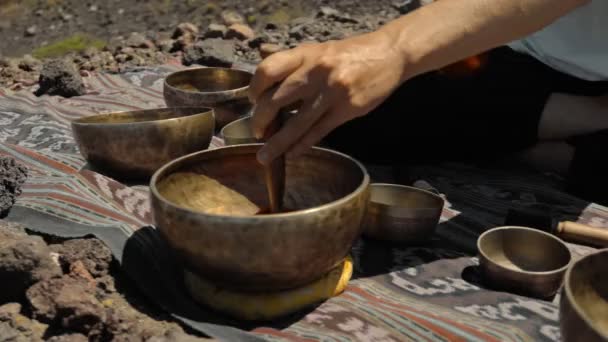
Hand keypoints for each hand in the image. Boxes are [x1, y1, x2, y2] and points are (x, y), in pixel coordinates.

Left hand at [249, 30, 406, 164]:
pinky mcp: (347, 109)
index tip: (253, 101)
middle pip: (276, 100)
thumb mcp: (320, 50)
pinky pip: (318, 132)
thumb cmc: (351, 53)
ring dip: (277, 143)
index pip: (268, 70)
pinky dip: (302, 145)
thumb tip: (269, 86)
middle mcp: (315, 71)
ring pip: (296, 123)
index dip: (254, 88)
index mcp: (306, 54)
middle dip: (260, 120)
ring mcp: (331, 92)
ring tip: (265, 156)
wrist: (389, 53)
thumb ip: (296, 65)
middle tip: (257, 132)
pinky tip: (293, 154)